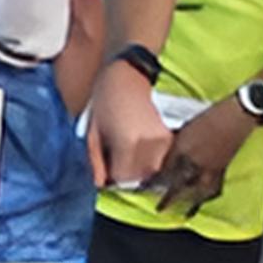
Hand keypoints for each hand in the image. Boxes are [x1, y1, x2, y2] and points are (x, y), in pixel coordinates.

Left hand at [85, 68, 169, 191]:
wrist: (128, 76)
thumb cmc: (105, 101)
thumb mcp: (92, 132)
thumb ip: (95, 161)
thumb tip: (100, 185)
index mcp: (128, 142)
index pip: (122, 177)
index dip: (111, 175)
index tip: (106, 165)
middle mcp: (149, 144)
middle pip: (139, 177)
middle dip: (125, 172)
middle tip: (115, 157)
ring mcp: (163, 141)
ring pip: (151, 170)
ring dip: (138, 167)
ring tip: (127, 150)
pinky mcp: (169, 137)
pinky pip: (160, 160)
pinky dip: (149, 158)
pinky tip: (138, 145)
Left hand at [148, 99, 249, 210]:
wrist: (236, 116)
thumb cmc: (211, 115)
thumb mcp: (187, 125)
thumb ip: (177, 142)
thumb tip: (169, 154)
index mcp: (183, 148)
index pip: (165, 169)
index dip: (153, 181)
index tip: (143, 188)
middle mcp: (194, 161)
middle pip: (178, 184)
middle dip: (168, 199)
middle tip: (159, 210)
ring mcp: (209, 167)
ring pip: (195, 190)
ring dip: (187, 203)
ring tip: (181, 213)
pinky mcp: (223, 169)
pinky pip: (212, 189)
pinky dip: (206, 197)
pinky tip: (202, 202)